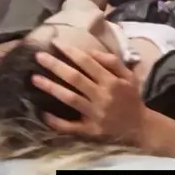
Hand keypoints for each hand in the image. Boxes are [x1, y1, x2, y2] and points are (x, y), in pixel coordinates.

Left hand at [31, 44, 146, 145]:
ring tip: (35, 78)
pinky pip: (69, 126)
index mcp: (111, 81)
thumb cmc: (131, 98)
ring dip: (51, 88)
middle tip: (39, 56)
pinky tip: (43, 112)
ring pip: (70, 99)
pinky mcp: (90, 131)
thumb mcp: (129, 76)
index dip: (71, 52)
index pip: (88, 63)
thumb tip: (90, 52)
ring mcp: (95, 115)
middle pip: (75, 78)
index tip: (56, 43)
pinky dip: (55, 120)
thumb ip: (112, 62)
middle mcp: (102, 96)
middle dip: (56, 66)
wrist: (139, 128)